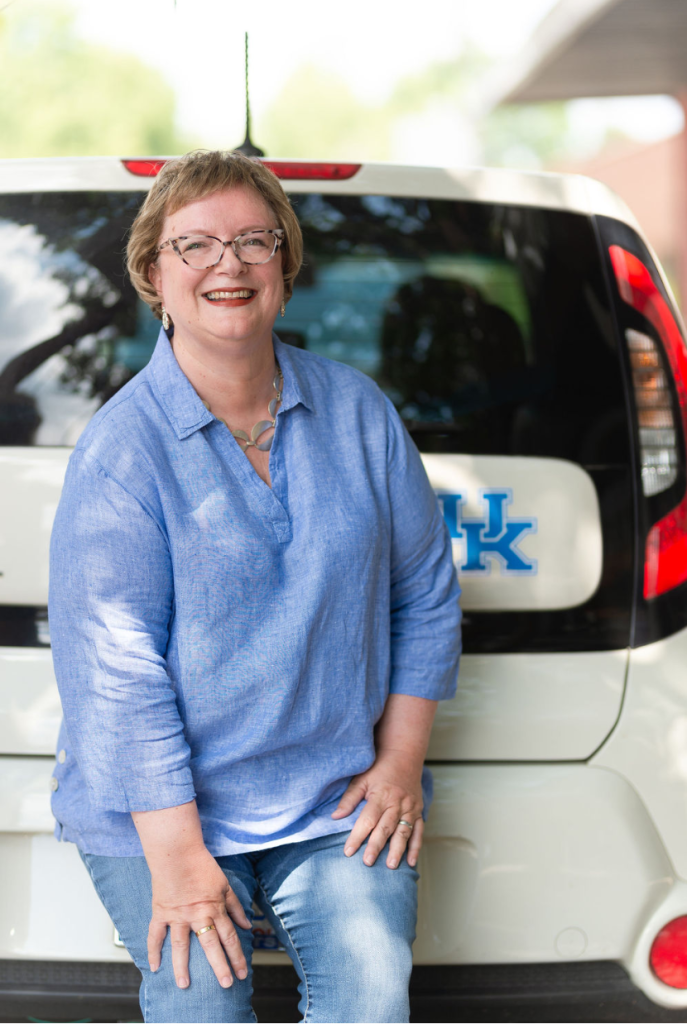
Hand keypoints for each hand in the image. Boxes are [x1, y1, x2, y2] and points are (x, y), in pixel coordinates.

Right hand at [147, 846, 250, 989]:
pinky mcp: (161, 912)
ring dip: (182, 967)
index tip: (243, 972)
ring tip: (184, 985)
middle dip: (220, 967)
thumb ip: (235, 907)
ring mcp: (178, 915)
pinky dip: (153, 950)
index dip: (237, 956)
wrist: (178, 851)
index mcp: (215, 908)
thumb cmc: (202, 865)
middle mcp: (198, 915)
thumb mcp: (225, 885)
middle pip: (211, 946)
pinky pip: (155, 935)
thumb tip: (247, 925)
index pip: (229, 937)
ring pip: (181, 946)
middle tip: (226, 985)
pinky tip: (154, 967)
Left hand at [332, 751, 423, 868]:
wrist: (404, 755)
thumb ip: (349, 799)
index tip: (348, 851)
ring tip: (390, 866)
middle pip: (386, 828)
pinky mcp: (419, 811)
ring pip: (404, 832)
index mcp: (381, 795)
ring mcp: (410, 808)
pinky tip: (411, 862)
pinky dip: (416, 847)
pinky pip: (419, 831)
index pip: (368, 820)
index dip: (357, 836)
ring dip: (397, 850)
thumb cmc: (379, 768)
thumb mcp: (361, 779)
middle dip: (376, 846)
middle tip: (367, 863)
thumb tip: (335, 817)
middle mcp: (397, 803)